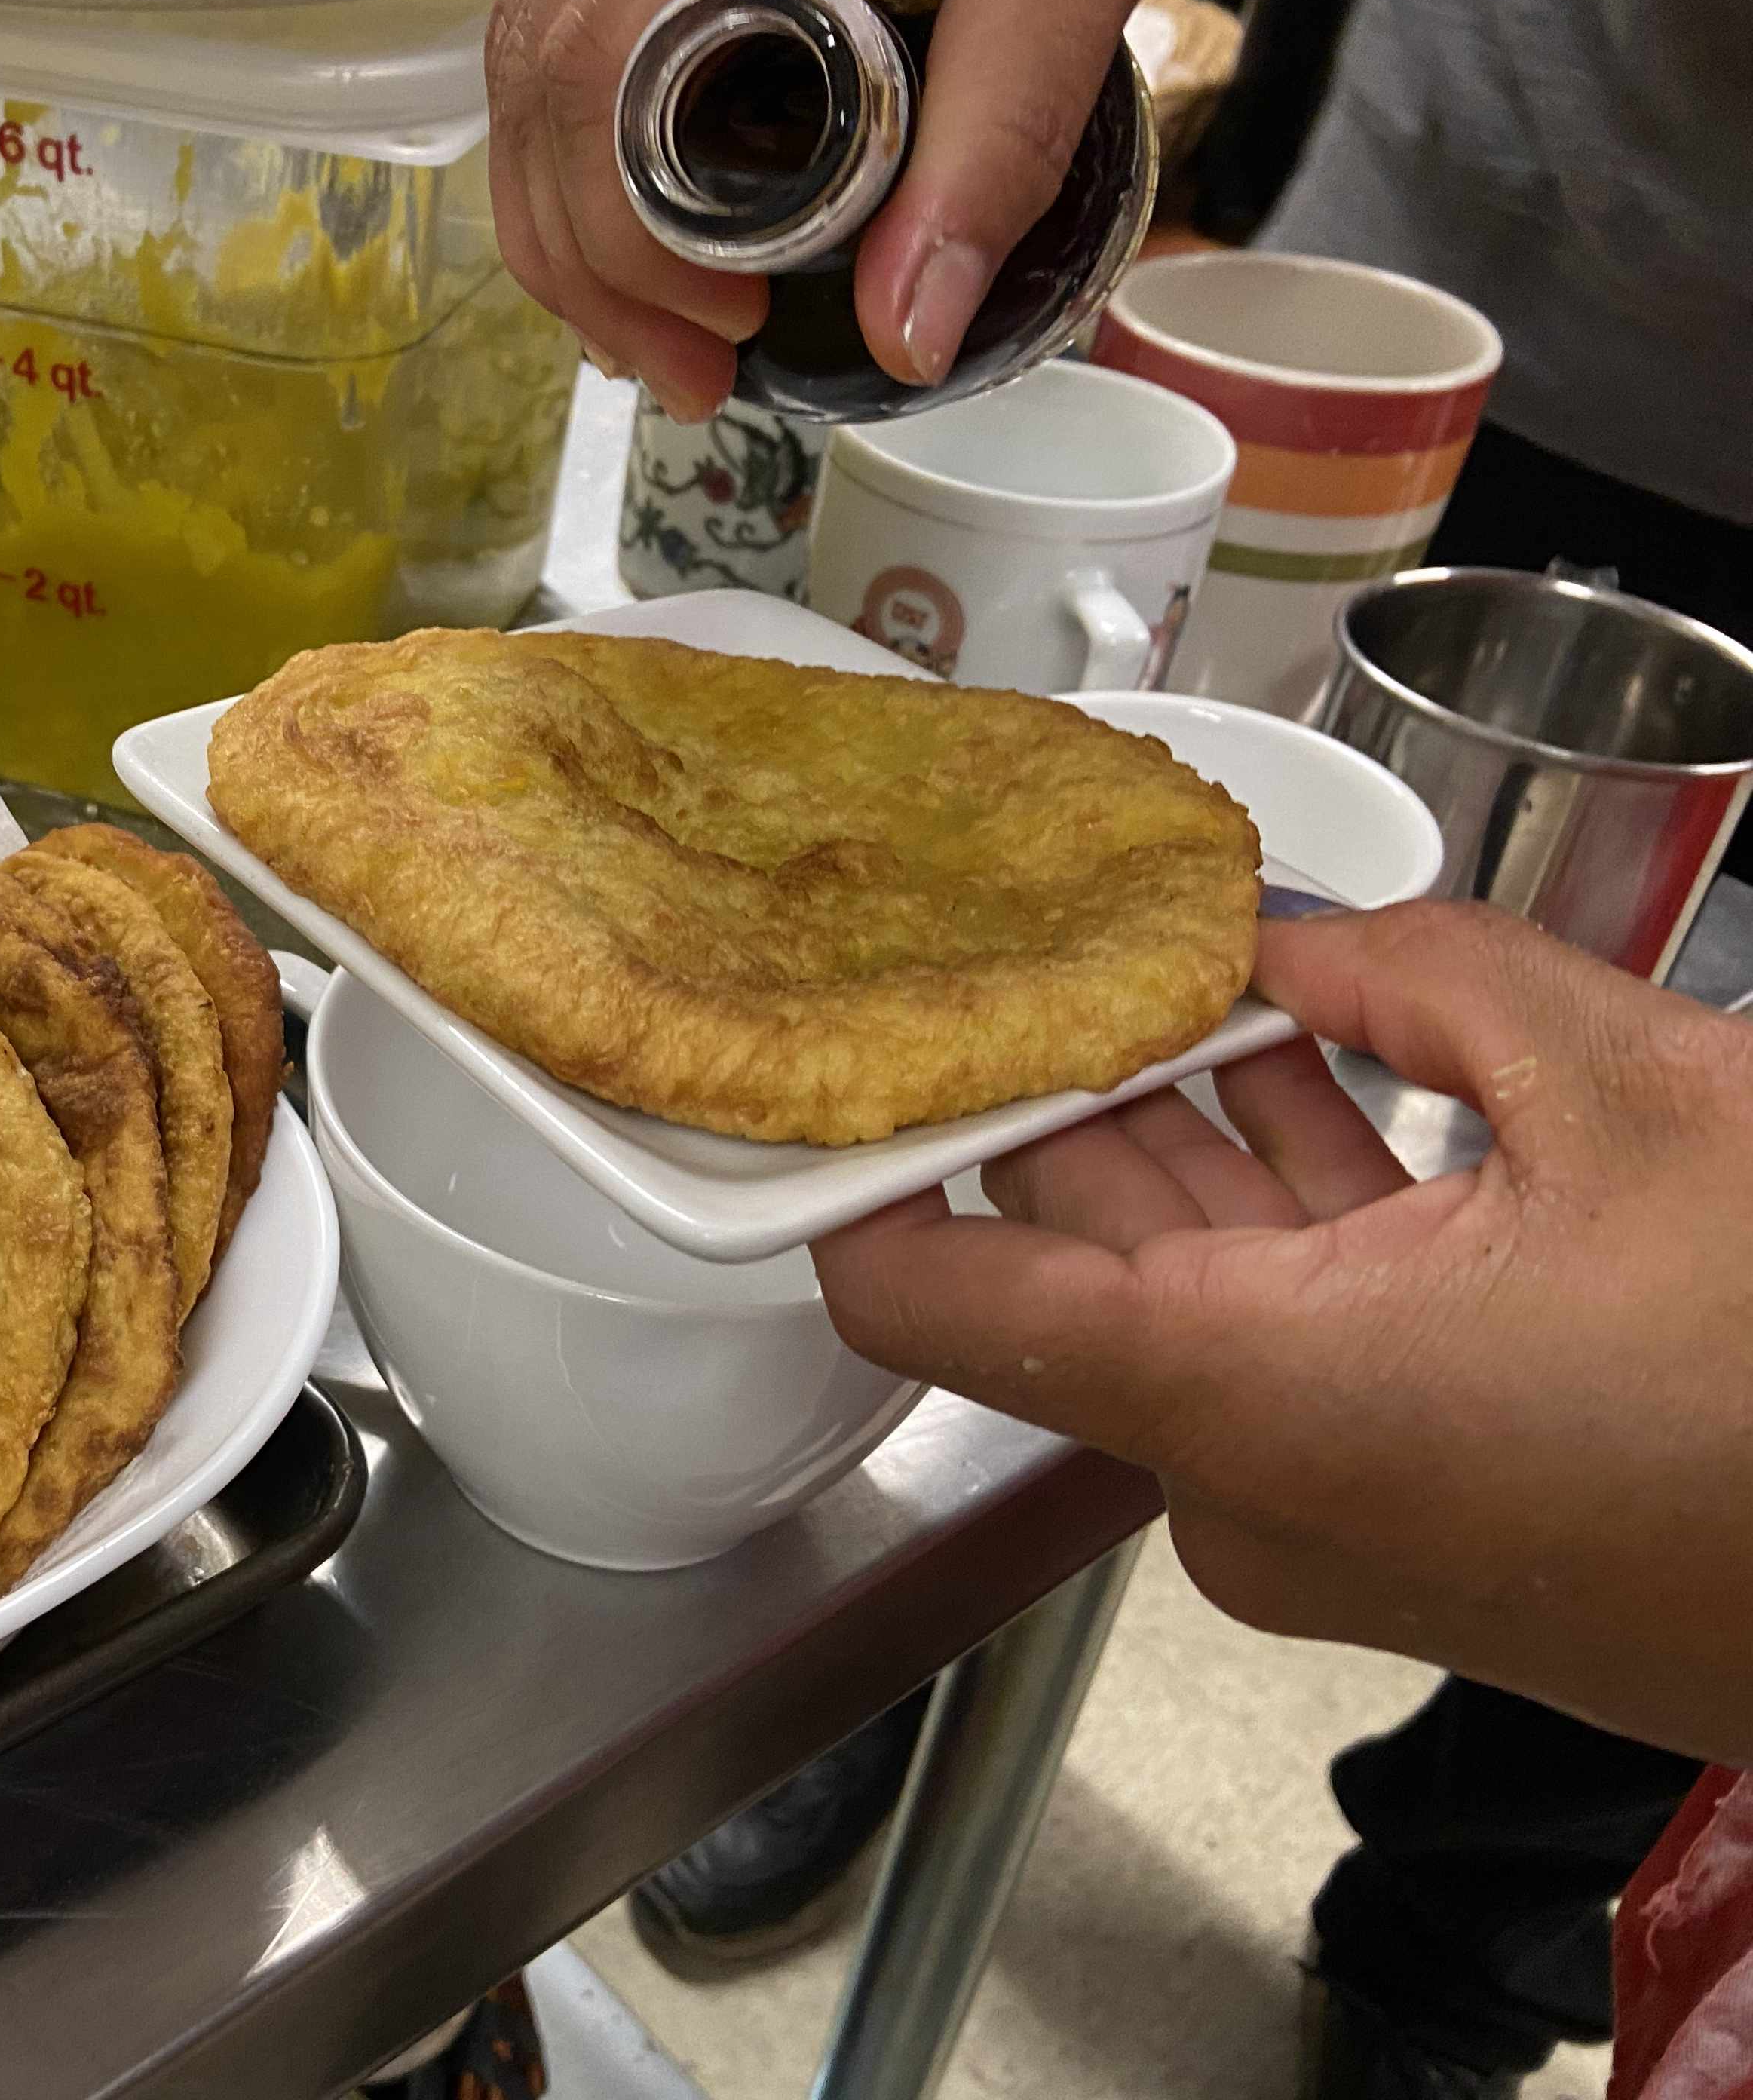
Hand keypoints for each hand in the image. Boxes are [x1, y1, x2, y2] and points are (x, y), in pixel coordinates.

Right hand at [487, 0, 1273, 417]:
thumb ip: (1004, 121)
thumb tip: (911, 323)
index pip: (606, 77)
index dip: (637, 241)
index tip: (730, 327)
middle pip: (542, 74)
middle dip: (595, 258)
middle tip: (690, 368)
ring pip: (531, 48)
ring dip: (577, 210)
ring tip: (665, 323)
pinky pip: (565, 2)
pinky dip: (588, 131)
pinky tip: (644, 212)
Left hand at [812, 902, 1752, 1766]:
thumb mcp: (1637, 1096)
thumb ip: (1434, 978)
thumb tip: (1310, 937)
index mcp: (1244, 1392)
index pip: (933, 1292)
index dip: (851, 1168)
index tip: (825, 1047)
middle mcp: (1247, 1482)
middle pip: (1072, 1262)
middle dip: (1058, 1089)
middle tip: (1021, 934)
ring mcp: (1330, 1522)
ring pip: (1193, 1293)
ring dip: (1182, 1133)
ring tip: (1158, 969)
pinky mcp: (1418, 1528)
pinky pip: (1294, 1344)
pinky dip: (1287, 1215)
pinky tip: (1300, 1071)